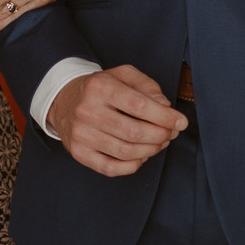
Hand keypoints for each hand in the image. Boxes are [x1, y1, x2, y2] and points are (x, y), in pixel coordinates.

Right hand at [46, 64, 185, 176]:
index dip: (165, 117)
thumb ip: (147, 86)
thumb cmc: (100, 88)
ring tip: (158, 143)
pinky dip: (132, 165)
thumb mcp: (123, 75)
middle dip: (160, 135)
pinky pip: (111, 168)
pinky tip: (140, 156)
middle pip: (134, 132)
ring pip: (125, 152)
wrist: (63, 100)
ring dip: (150, 150)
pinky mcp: (79, 152)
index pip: (138, 105)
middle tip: (170, 134)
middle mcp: (87, 110)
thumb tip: (165, 107)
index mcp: (99, 87)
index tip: (181, 122)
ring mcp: (81, 134)